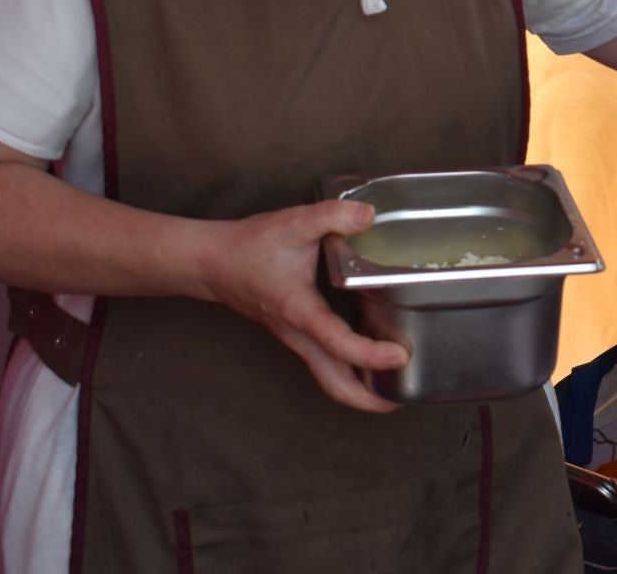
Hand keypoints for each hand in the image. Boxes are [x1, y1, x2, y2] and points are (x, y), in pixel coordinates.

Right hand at [197, 198, 407, 412]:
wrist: (212, 263)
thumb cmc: (250, 246)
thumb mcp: (292, 223)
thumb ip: (331, 216)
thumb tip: (368, 216)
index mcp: (298, 309)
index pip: (336, 342)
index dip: (369, 354)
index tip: (399, 356)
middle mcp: (298, 333)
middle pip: (333, 383)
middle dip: (368, 399)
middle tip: (404, 400)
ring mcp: (297, 339)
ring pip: (329, 379)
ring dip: (360, 392)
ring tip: (395, 390)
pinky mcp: (298, 336)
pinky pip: (325, 365)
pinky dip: (350, 373)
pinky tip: (372, 363)